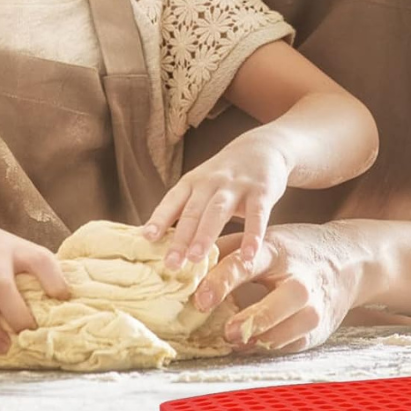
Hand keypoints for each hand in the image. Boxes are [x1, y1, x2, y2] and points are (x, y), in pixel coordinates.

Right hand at [0, 220, 69, 358]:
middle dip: (15, 312)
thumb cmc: (0, 252)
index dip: (52, 277)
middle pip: (2, 284)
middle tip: (27, 335)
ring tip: (1, 349)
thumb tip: (72, 301)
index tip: (63, 297)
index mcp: (19, 250)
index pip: (39, 259)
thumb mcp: (22, 251)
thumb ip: (40, 272)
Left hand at [143, 136, 288, 270]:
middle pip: (192, 211)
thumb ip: (184, 208)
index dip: (159, 219)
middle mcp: (211, 182)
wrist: (263, 147)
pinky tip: (248, 256)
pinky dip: (252, 235)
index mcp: (192, 182)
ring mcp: (236, 186)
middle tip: (171, 264)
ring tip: (196, 259)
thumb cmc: (226, 176)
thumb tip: (154, 240)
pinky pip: (256, 215)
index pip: (172, 201)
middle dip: (180, 238)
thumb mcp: (201, 185)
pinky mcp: (261, 191)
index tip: (146, 238)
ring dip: (205, 235)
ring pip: (218, 211)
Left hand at [192, 222, 362, 353]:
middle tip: (226, 332)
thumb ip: (228, 251)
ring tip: (234, 339)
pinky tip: (253, 344)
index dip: (221, 282)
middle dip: (249, 321)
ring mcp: (312, 308)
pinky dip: (269, 347)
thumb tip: (188, 264)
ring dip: (256, 340)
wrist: (348, 261)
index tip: (200, 300)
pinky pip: (289, 345)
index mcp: (276, 251)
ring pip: (284, 333)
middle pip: (275, 305)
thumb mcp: (264, 240)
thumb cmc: (293, 250)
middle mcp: (298, 280)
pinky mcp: (317, 330)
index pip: (246, 264)